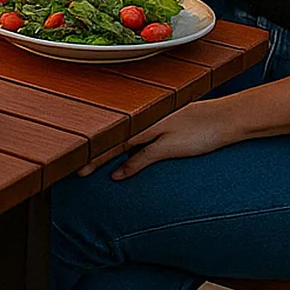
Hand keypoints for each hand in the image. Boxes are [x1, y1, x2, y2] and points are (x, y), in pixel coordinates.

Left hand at [76, 98, 237, 180]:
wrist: (226, 117)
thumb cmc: (198, 120)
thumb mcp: (168, 120)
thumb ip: (148, 130)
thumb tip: (131, 144)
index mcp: (143, 112)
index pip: (111, 123)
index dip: (90, 134)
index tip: (69, 144)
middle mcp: (145, 119)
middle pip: (109, 134)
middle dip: (86, 147)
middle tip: (64, 158)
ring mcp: (157, 130)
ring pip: (120, 144)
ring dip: (99, 158)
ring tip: (81, 170)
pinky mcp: (171, 144)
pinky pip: (145, 156)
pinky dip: (130, 167)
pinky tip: (117, 177)